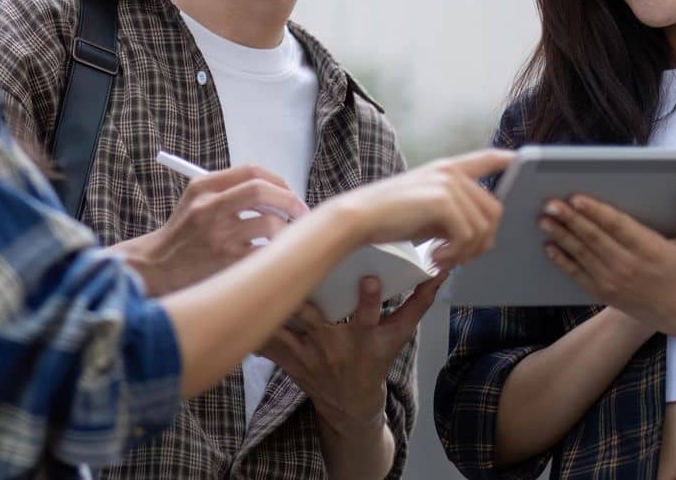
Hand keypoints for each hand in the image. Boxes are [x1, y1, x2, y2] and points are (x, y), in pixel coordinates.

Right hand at [115, 164, 309, 294]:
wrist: (156, 267)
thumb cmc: (184, 234)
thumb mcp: (195, 200)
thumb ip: (228, 189)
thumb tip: (278, 191)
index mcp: (203, 188)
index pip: (251, 171)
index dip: (277, 180)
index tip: (288, 192)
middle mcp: (209, 208)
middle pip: (262, 191)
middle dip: (289, 201)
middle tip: (301, 212)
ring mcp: (218, 237)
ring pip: (270, 224)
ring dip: (284, 231)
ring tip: (282, 238)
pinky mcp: (226, 263)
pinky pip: (266, 253)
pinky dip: (274, 253)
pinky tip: (271, 256)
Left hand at [260, 274, 442, 432]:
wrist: (350, 405)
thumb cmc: (375, 362)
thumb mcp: (400, 336)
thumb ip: (418, 303)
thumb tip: (439, 272)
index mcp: (365, 338)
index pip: (372, 317)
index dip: (371, 298)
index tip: (369, 278)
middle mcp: (336, 346)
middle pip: (318, 320)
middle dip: (307, 301)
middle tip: (294, 270)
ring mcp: (310, 354)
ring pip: (287, 329)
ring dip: (272, 311)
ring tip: (256, 282)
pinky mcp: (289, 360)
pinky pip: (266, 343)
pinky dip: (252, 330)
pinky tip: (236, 309)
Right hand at [329, 149, 513, 269]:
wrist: (360, 218)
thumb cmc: (389, 218)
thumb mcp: (427, 210)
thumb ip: (454, 212)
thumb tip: (480, 233)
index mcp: (447, 169)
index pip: (486, 158)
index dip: (508, 160)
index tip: (522, 160)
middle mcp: (451, 172)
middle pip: (494, 210)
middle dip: (482, 242)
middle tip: (458, 258)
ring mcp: (448, 184)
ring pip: (483, 227)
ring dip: (467, 252)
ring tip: (443, 259)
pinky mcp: (442, 200)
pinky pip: (468, 235)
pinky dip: (456, 254)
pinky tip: (437, 257)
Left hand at [539, 182, 675, 334]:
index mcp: (650, 250)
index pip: (617, 226)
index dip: (595, 211)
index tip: (576, 198)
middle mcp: (629, 266)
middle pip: (594, 238)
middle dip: (570, 220)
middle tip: (550, 204)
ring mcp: (616, 282)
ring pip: (583, 255)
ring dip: (562, 237)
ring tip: (545, 220)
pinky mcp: (607, 294)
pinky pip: (580, 276)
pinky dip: (564, 261)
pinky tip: (550, 248)